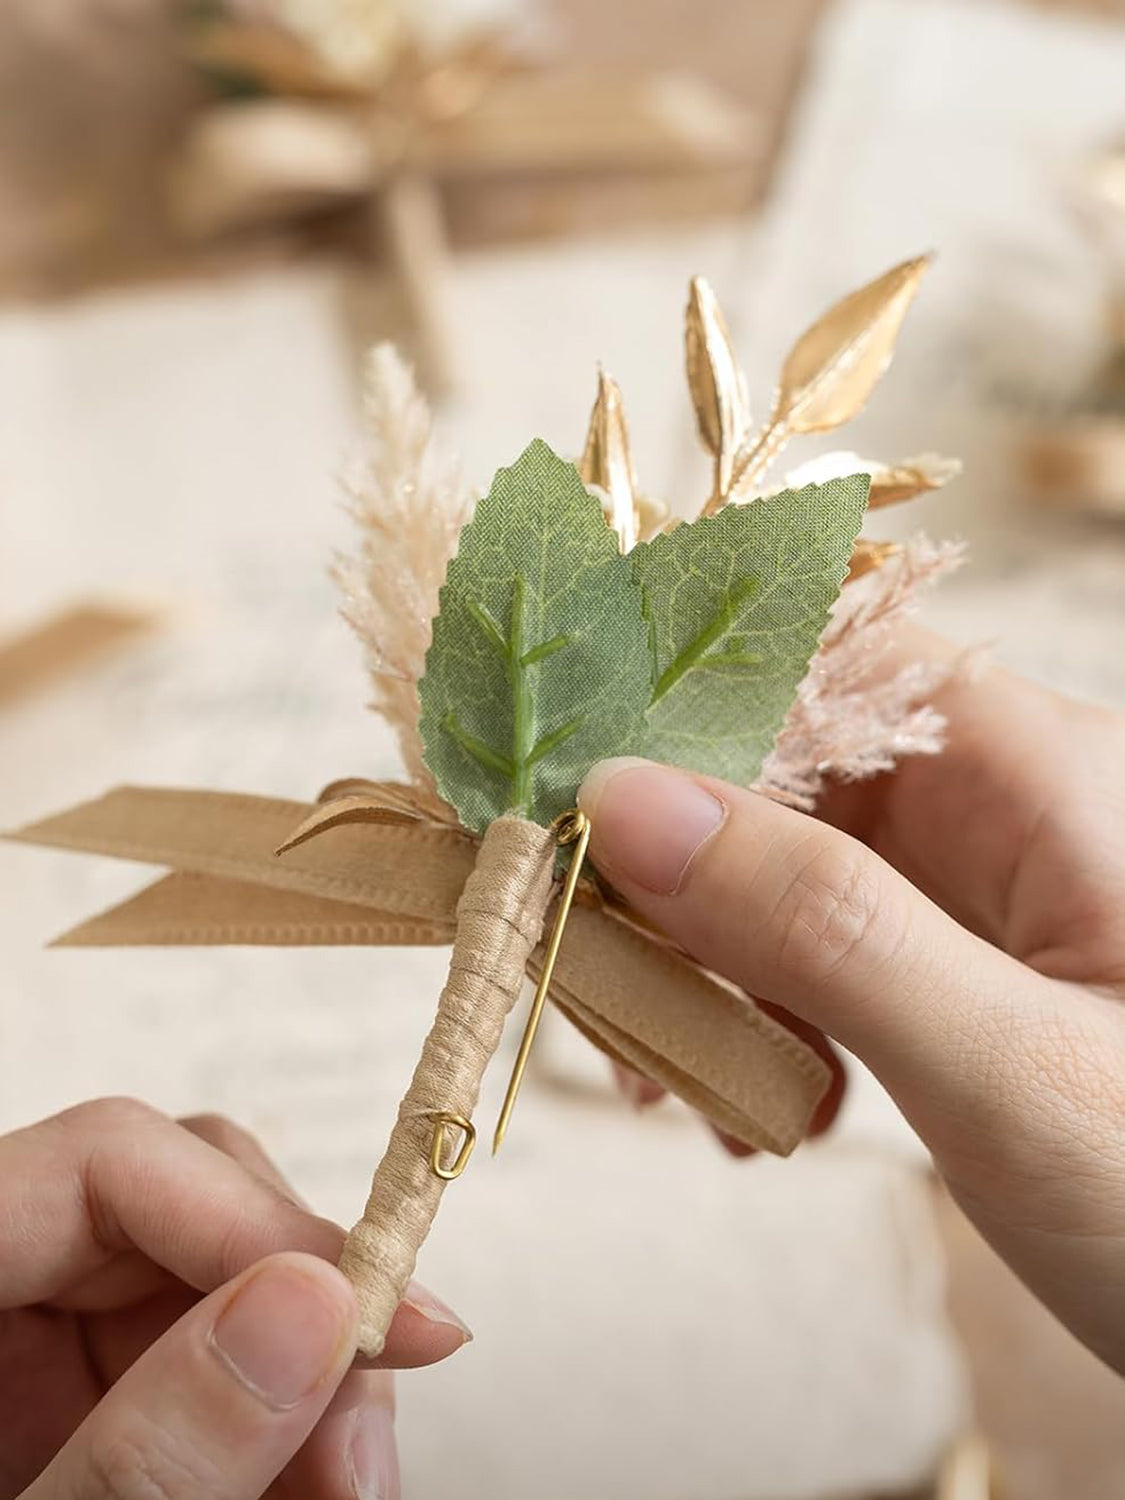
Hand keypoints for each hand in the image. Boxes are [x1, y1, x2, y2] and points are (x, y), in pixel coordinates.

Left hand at [1, 1099, 470, 1497]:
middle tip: (364, 1453)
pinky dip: (282, 1427)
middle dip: (302, 1312)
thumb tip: (315, 1306)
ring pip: (223, 1285)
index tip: (379, 1316)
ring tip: (350, 1495)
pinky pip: (216, 1361)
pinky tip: (313, 1491)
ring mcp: (35, 1347)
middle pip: (185, 1211)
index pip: (105, 1164)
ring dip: (312, 1381)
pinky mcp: (86, 1404)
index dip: (255, 1217)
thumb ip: (151, 1454)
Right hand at [578, 628, 1124, 1373]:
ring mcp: (985, 898)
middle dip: (675, 874)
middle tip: (597, 977)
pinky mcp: (963, 980)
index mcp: (1040, 771)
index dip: (682, 711)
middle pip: (787, 777)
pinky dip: (767, 1021)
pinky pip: (825, 958)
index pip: (826, 664)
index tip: (563, 797)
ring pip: (790, 875)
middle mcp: (1006, 809)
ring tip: (678, 1082)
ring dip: (710, 966)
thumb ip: (821, 925)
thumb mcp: (1006, 1066)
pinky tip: (760, 1110)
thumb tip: (617, 797)